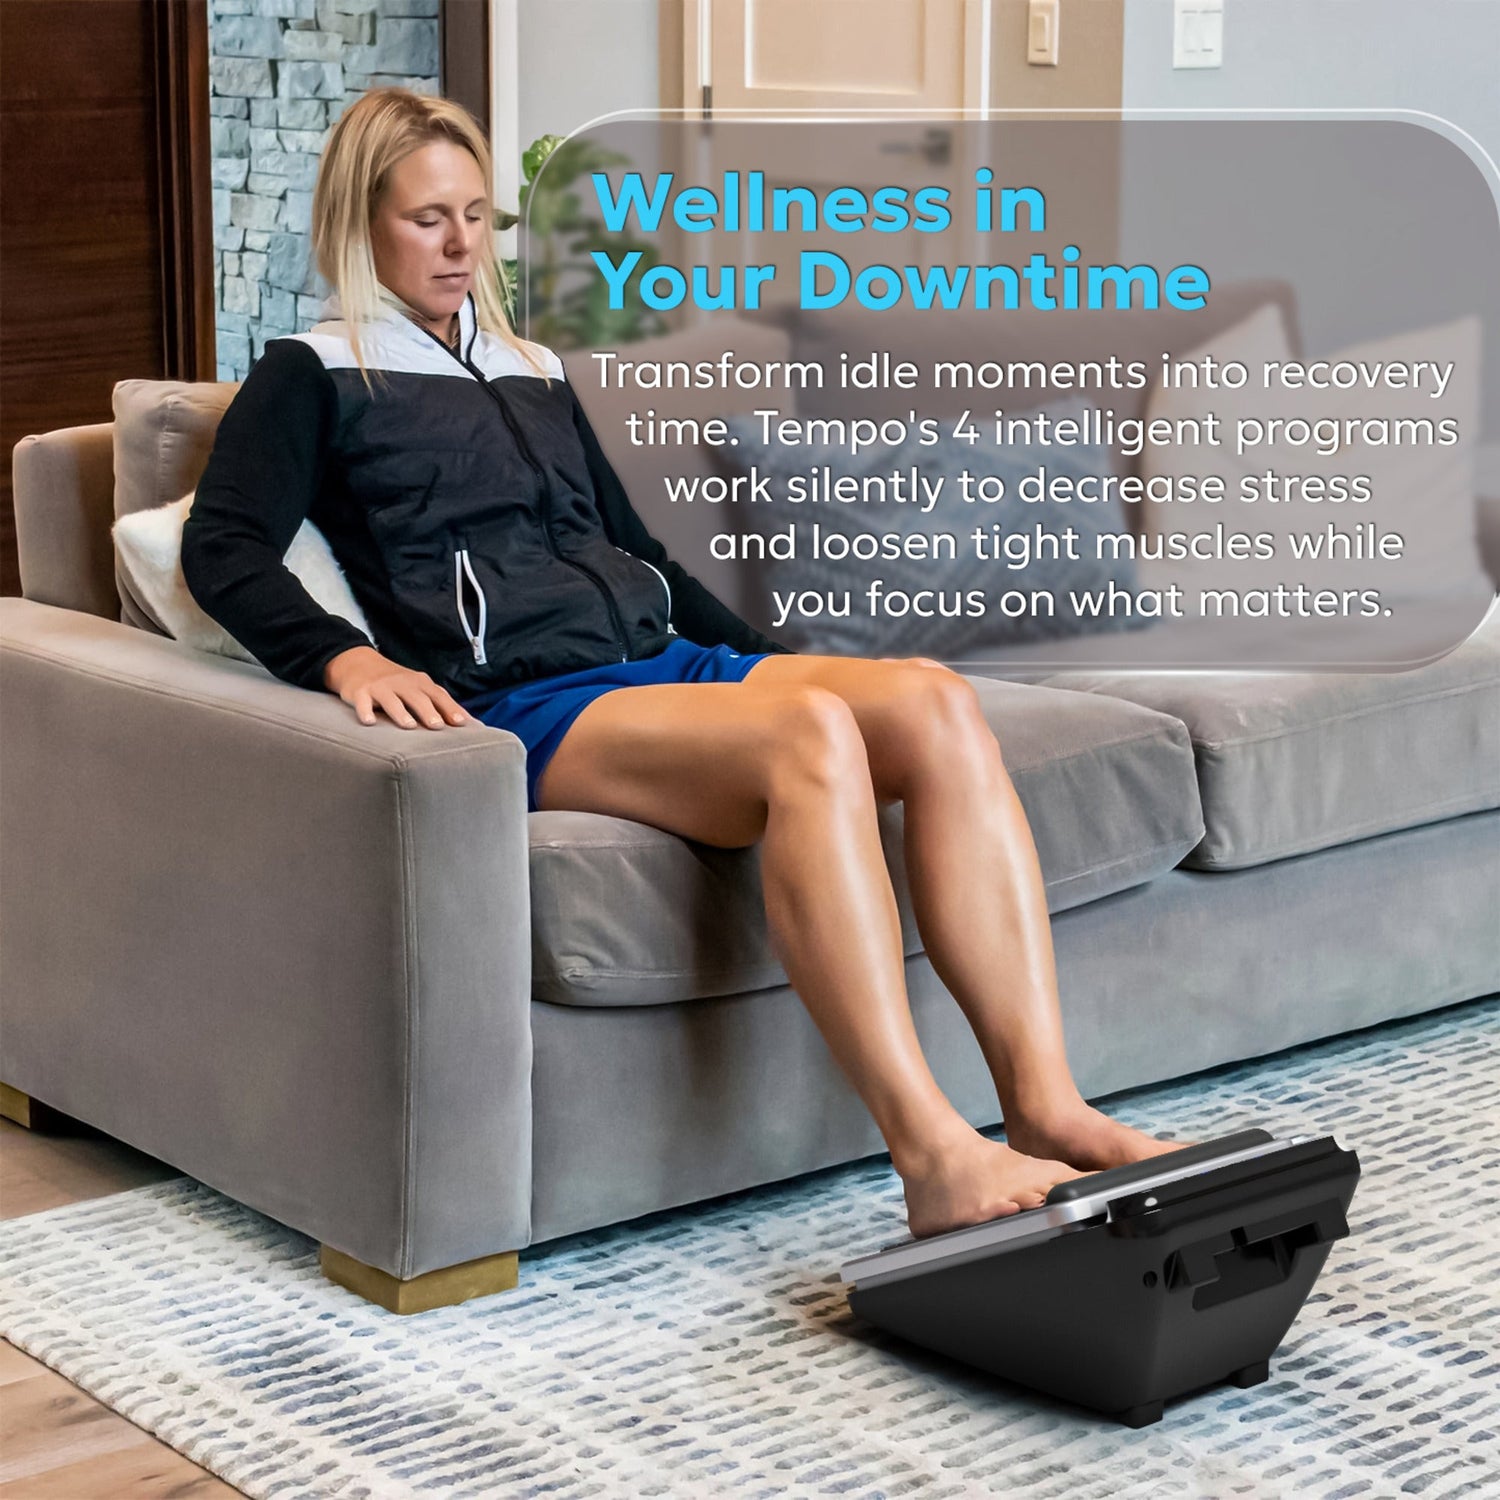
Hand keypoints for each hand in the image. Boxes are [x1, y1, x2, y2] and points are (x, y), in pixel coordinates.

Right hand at [323, 646, 473, 729]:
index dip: (451, 709)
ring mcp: (381, 687)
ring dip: (400, 712)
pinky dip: (365, 711)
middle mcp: (402, 683)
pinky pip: (362, 702)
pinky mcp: (360, 692)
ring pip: (392, 700)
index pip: (439, 696)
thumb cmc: (396, 683)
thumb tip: (468, 722)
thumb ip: (439, 703)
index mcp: (420, 683)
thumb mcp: (417, 688)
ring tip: (409, 726)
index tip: (463, 723)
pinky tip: (369, 722)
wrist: (358, 663)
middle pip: (417, 697)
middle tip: (437, 726)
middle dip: (428, 711)